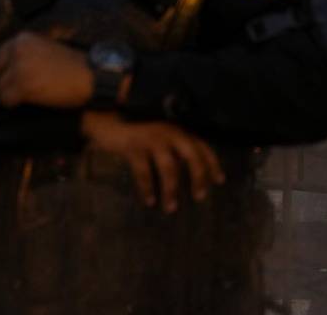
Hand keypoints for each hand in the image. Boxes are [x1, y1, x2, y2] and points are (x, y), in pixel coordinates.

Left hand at [0, 31, 92, 108]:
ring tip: (30, 95)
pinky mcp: (23, 86)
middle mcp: (18, 51)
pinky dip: (15, 104)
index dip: (1, 70)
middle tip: (19, 90)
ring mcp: (19, 68)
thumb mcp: (47, 48)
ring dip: (11, 94)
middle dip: (6, 83)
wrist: (92, 76)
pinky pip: (6, 100)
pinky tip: (31, 101)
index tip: (5, 78)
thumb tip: (3, 67)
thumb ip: (26, 53)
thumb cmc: (74, 65)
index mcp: (24, 39)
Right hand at [81, 112, 224, 211]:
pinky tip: (150, 201)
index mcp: (177, 129)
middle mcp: (169, 132)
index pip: (202, 146)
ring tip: (171, 208)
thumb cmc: (137, 130)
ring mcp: (152, 138)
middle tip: (200, 197)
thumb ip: (174, 149)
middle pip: (191, 155)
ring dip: (171, 190)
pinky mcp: (134, 147)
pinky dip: (147, 188)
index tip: (220, 180)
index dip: (213, 163)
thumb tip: (189, 172)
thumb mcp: (159, 136)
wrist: (107, 118)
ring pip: (168, 168)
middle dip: (198, 177)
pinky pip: (144, 172)